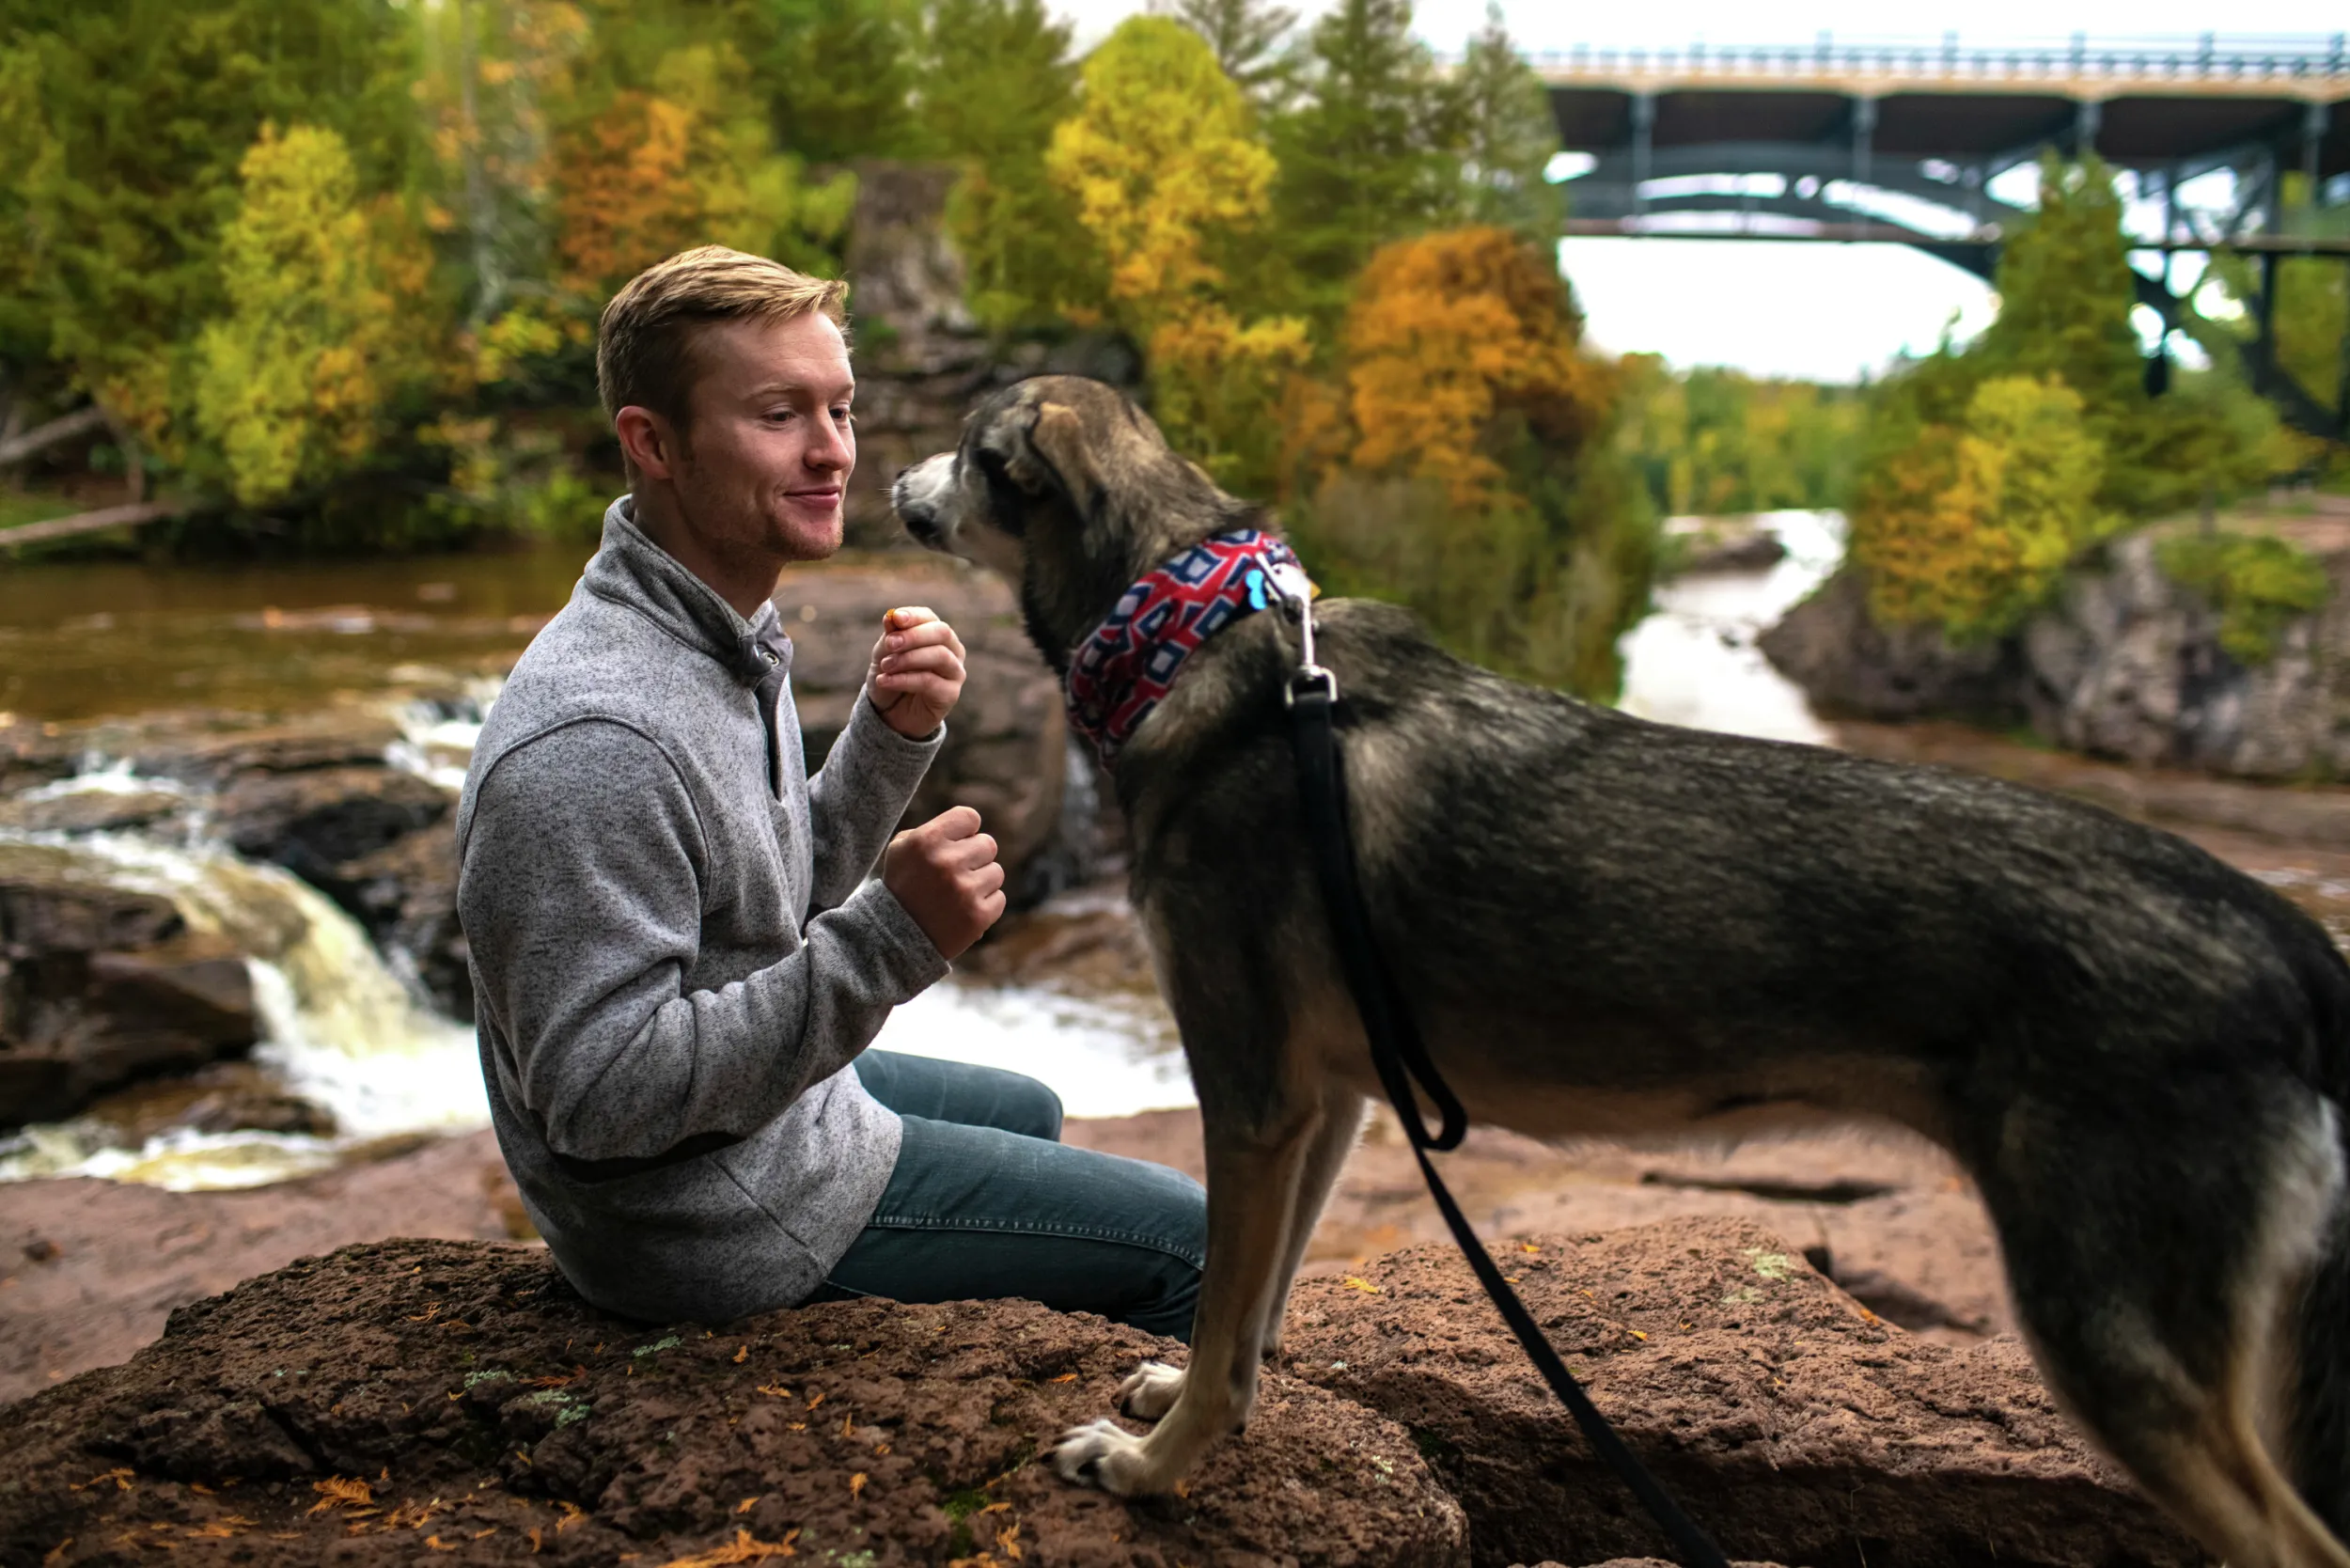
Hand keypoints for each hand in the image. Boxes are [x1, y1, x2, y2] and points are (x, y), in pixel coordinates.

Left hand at [867, 606, 964, 738]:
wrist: (890, 714)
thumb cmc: (891, 677)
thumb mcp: (884, 654)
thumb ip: (890, 636)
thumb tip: (891, 617)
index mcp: (937, 635)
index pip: (930, 618)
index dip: (914, 616)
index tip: (895, 618)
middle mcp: (952, 650)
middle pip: (942, 633)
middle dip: (914, 636)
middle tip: (890, 644)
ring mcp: (955, 672)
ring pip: (940, 656)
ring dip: (908, 658)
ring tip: (885, 666)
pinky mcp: (951, 694)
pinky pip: (930, 681)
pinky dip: (904, 679)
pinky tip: (884, 681)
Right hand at [881, 806, 1004, 959]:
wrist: (894, 938)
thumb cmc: (903, 885)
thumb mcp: (902, 849)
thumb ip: (935, 829)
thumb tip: (971, 825)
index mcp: (926, 841)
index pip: (969, 818)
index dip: (965, 831)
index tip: (957, 844)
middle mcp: (946, 862)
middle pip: (988, 844)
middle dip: (974, 857)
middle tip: (954, 874)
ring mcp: (964, 890)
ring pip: (996, 872)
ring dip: (981, 882)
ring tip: (956, 894)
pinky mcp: (978, 916)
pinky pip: (999, 898)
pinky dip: (984, 905)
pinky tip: (962, 911)